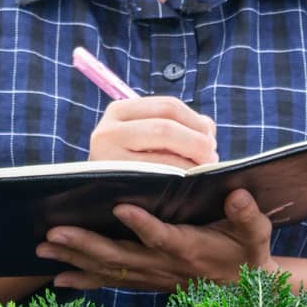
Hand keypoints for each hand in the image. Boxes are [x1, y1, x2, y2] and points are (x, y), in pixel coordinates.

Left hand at [35, 188, 275, 291]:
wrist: (244, 293)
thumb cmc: (248, 254)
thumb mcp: (257, 234)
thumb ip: (248, 215)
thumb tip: (238, 193)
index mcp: (190, 249)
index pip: (163, 237)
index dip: (143, 225)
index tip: (120, 207)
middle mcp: (164, 267)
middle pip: (121, 256)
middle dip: (86, 243)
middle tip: (54, 231)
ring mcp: (151, 277)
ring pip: (108, 269)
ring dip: (74, 258)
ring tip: (43, 246)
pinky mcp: (143, 281)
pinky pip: (109, 282)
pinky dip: (82, 280)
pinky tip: (57, 276)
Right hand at [89, 96, 216, 168]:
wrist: (93, 200)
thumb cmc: (129, 169)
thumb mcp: (143, 139)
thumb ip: (174, 126)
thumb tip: (207, 126)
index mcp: (119, 111)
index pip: (168, 106)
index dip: (196, 121)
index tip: (211, 138)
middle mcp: (109, 128)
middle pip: (167, 123)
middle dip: (198, 139)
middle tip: (213, 156)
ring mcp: (107, 152)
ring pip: (164, 139)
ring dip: (193, 156)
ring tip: (205, 168)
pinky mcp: (112, 175)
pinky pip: (157, 167)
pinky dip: (181, 171)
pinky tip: (189, 179)